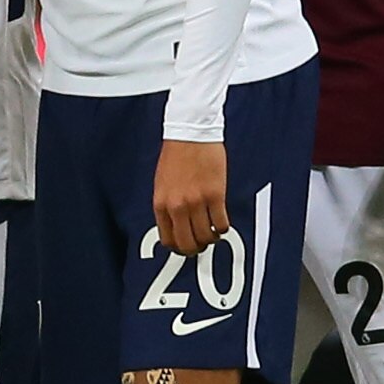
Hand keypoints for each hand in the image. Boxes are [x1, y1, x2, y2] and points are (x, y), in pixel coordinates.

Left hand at [152, 138, 228, 254]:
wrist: (190, 134)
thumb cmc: (176, 155)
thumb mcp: (162, 184)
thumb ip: (167, 206)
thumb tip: (175, 226)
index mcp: (161, 204)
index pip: (168, 240)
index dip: (179, 247)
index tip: (186, 246)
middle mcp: (177, 207)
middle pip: (187, 244)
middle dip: (195, 249)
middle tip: (202, 244)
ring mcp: (196, 202)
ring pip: (206, 236)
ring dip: (211, 238)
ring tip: (213, 232)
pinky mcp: (215, 195)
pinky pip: (221, 223)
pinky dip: (223, 228)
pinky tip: (221, 222)